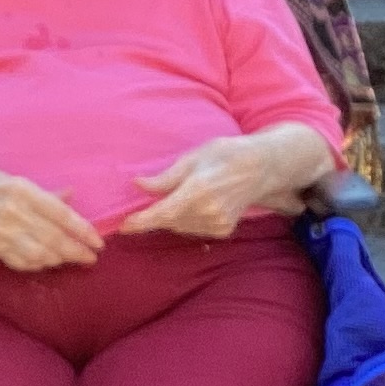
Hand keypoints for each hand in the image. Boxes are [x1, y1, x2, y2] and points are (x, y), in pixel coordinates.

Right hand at [0, 164, 103, 273]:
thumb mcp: (10, 176)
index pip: (60, 214)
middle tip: (91, 258)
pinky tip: (47, 263)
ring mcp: (1, 232)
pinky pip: (21, 262)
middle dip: (76, 251)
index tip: (97, 241)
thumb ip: (41, 192)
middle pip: (54, 239)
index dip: (82, 230)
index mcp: (21, 190)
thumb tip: (69, 196)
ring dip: (59, 260)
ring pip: (40, 255)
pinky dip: (38, 265)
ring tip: (72, 259)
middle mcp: (13, 213)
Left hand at [119, 137, 296, 241]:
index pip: (163, 213)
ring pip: (179, 227)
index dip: (141, 221)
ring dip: (171, 217)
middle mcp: (209, 211)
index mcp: (198, 190)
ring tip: (183, 195)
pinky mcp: (223, 230)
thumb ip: (165, 177)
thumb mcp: (193, 158)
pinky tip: (196, 204)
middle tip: (149, 202)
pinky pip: (193, 229)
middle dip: (155, 214)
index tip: (123, 227)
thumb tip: (138, 185)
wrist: (261, 168)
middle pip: (169, 221)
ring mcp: (218, 223)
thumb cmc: (226, 155)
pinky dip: (186, 220)